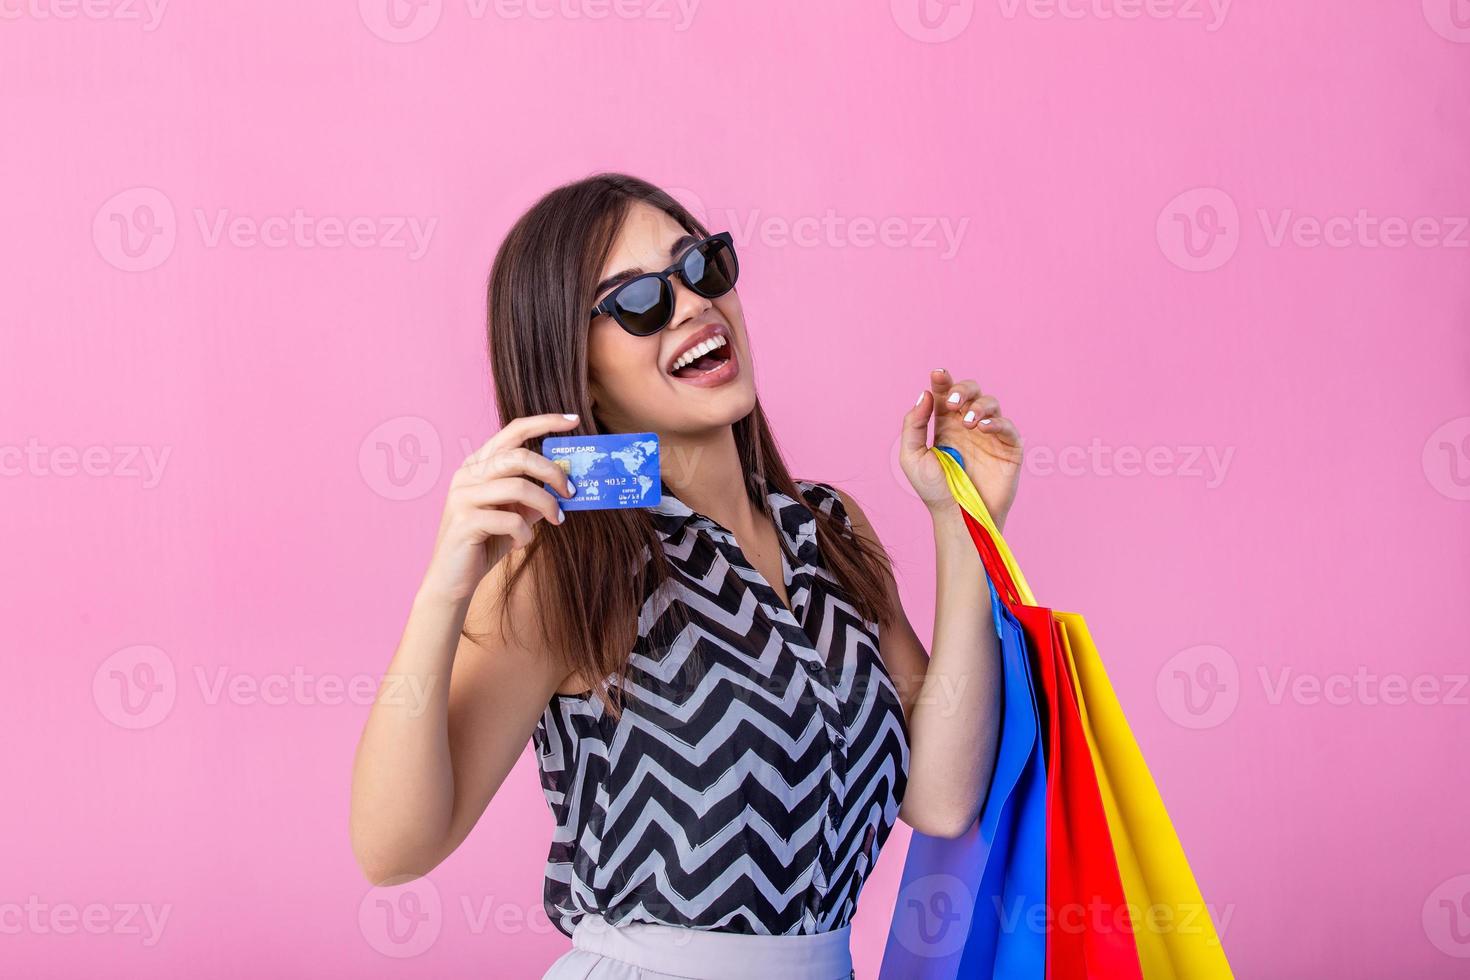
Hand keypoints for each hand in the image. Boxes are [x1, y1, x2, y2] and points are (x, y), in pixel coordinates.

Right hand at [418, 412, 580, 602]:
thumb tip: (567, 482)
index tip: (574, 420)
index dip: (544, 422)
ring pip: (518, 487)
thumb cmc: (486, 542)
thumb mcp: (515, 514)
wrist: (452, 580)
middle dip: (553, 472)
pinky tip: (520, 543)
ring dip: (546, 504)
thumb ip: (534, 495)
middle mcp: (466, 474)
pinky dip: (524, 533)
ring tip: (557, 520)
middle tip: (572, 492)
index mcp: (478, 465)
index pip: (513, 431)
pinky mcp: (465, 521)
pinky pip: (510, 520)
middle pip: (519, 456)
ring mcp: (462, 496)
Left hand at [898, 368, 1023, 527]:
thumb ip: (913, 424)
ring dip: (978, 406)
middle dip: (962, 390)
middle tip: (952, 404)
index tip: (937, 374)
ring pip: (990, 403)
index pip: (945, 394)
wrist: (957, 517)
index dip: (943, 381)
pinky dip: (996, 422)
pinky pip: (1007, 427)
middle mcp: (967, 426)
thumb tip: (925, 394)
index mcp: (944, 425)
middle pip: (971, 391)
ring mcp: (988, 436)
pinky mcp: (1008, 448)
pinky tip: (982, 428)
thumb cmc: (933, 491)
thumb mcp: (912, 457)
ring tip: (967, 424)